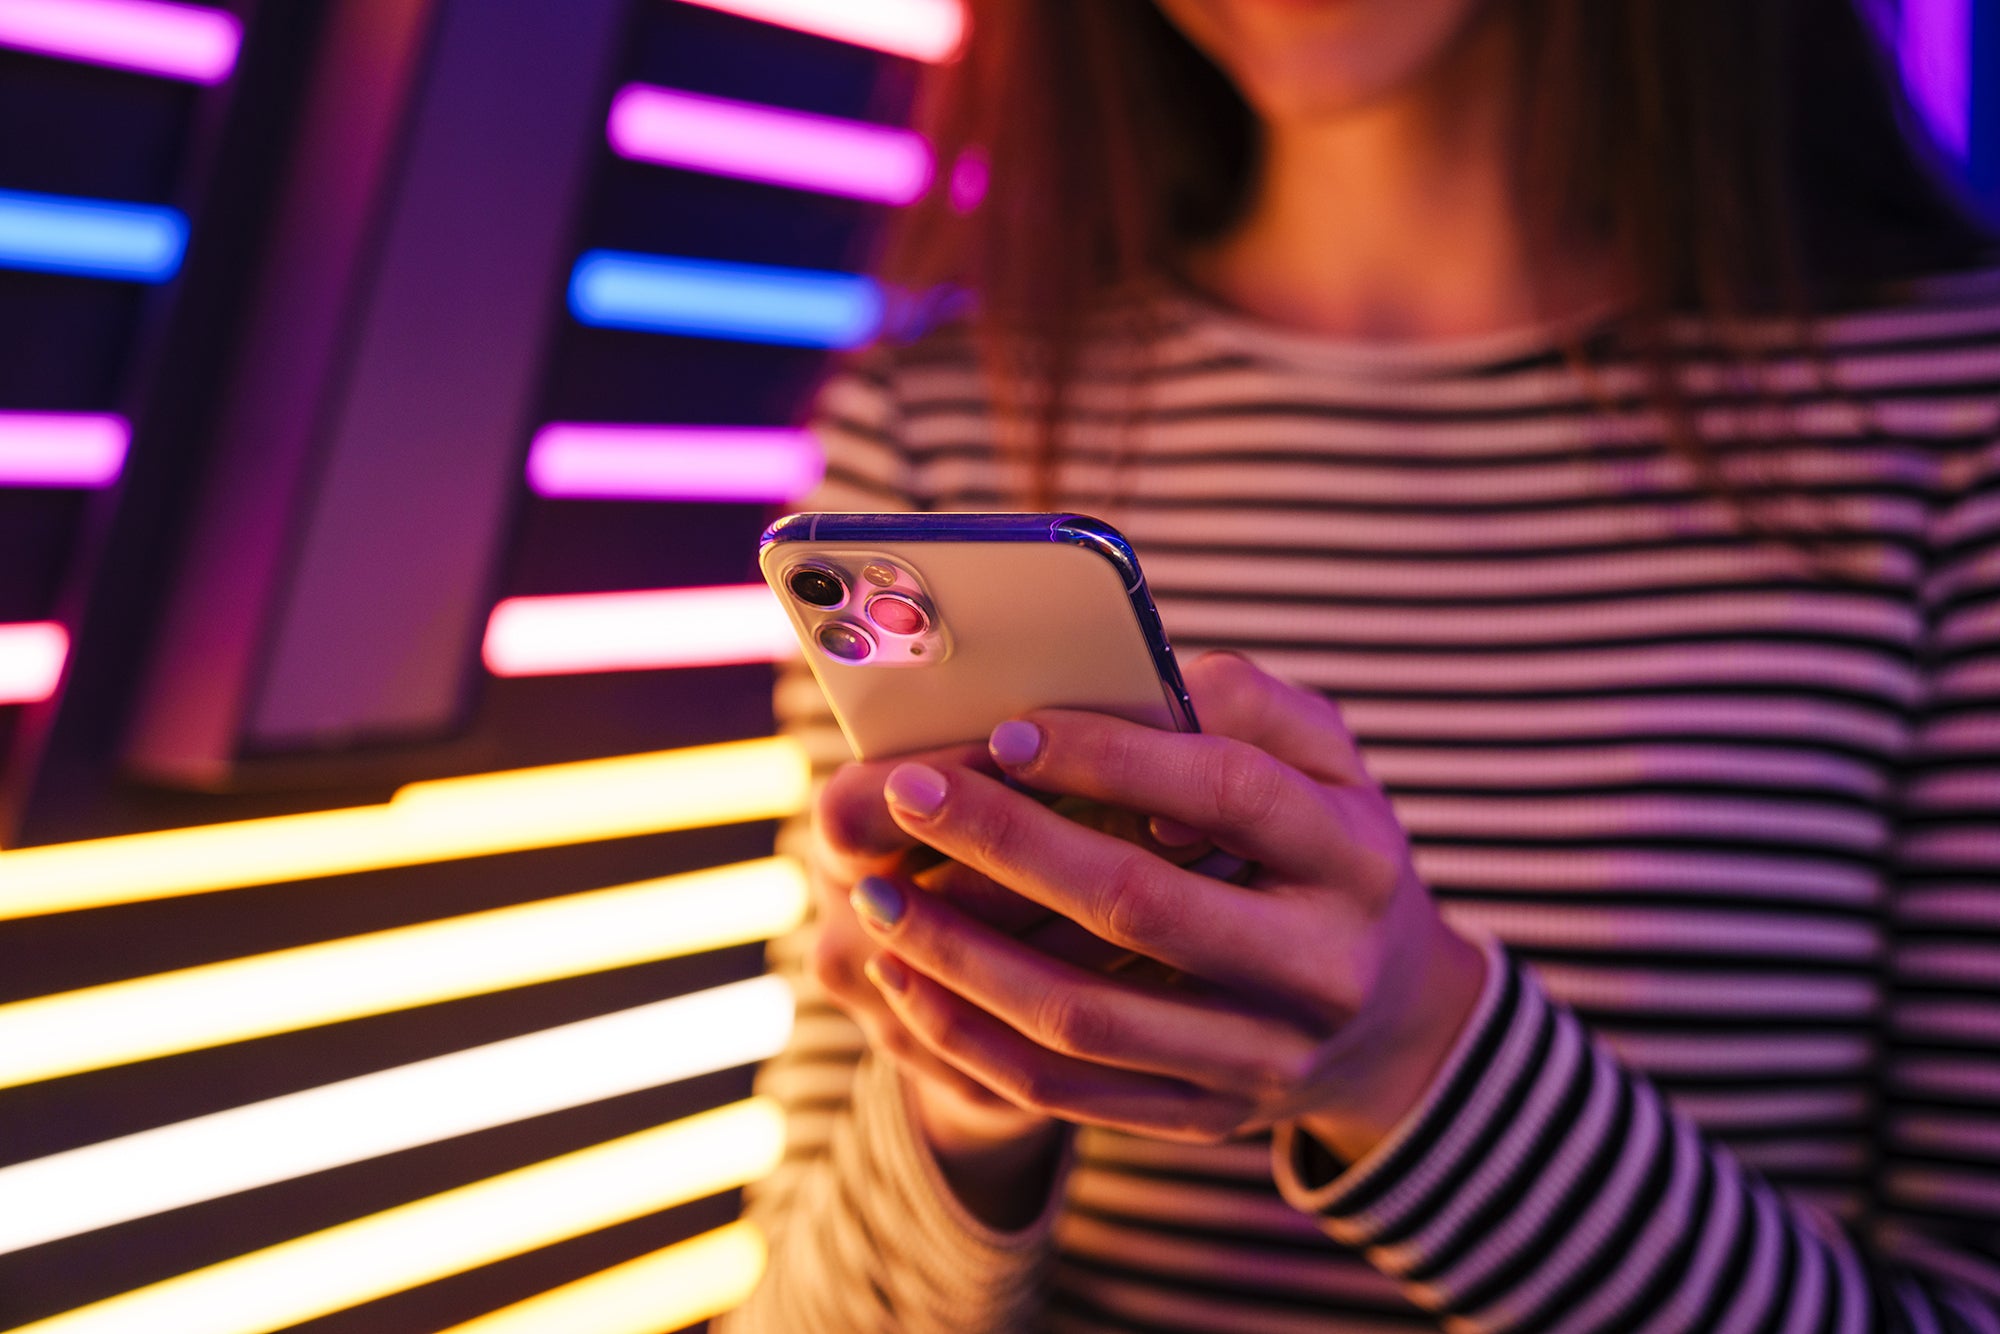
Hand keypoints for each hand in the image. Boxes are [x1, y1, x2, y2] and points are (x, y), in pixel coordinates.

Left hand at [848, 652, 1487, 1160]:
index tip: (1007, 730)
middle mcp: (1321, 969)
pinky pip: (1064, 1090)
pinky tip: (906, 977)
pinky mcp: (1200, 1116)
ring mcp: (1260, 1060)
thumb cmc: (1326, 848)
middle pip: (1139, 907)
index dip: (1111, 758)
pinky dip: (970, 1035)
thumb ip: (1248, 703)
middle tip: (911, 791)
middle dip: (1006, 844)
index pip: (1228, 794)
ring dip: (961, 954)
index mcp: (1355, 859)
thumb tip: (1144, 675)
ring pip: (1084, 1016)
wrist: (1391, 1020)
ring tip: (876, 894)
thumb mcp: (1328, 761)